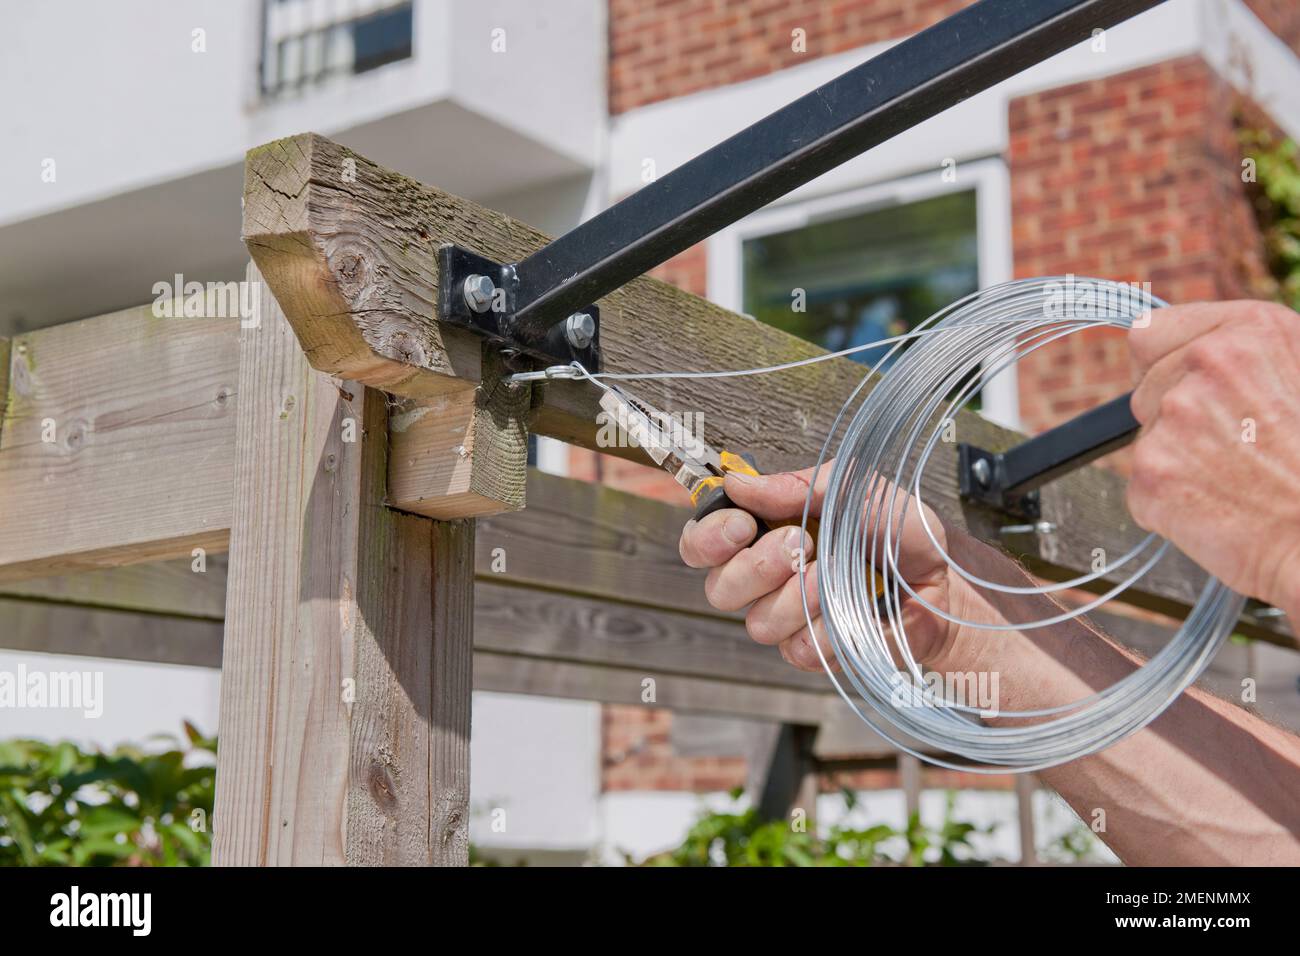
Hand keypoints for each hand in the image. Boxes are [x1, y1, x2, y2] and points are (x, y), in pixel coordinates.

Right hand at [677, 465, 957, 671]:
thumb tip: (738, 484)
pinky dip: (827, 627)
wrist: (945, 575)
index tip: (741, 525)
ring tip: (836, 574)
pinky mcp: (816, 652)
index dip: (707, 539)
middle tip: (801, 544)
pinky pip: (798, 649)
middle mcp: (764, 580)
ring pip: (758, 624)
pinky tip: (852, 607)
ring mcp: (788, 620)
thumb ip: (795, 486)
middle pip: (719, 590)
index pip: (701, 545)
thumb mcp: (851, 488)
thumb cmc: (898, 528)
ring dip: (798, 597)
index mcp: (761, 533)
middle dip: (757, 566)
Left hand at [1128, 301, 1299, 614]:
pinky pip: (1144, 486)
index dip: (1164, 365)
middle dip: (1176, 418)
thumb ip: (1245, 353)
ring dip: (1178, 460)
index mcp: (1247, 331)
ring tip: (1238, 480)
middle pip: (1144, 390)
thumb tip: (1194, 353)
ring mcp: (1175, 418)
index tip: (1187, 389)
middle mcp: (1206, 364)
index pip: (1149, 333)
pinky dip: (1171, 503)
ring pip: (1148, 439)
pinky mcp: (1152, 473)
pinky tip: (1221, 508)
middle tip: (1235, 448)